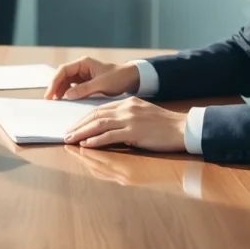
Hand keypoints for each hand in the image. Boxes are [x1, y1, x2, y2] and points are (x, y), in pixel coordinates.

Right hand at [45, 57, 140, 99]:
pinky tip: (65, 102)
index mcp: (83, 63)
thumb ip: (84, 89)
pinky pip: (72, 88)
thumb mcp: (102, 84)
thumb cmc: (118, 77)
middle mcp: (80, 68)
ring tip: (55, 102)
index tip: (50, 93)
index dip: (55, 81)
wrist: (131, 79)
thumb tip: (67, 96)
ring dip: (60, 91)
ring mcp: (82, 76)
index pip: (63, 70)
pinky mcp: (85, 83)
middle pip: (62, 76)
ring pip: (66, 83)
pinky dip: (67, 94)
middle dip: (55, 87)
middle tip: (49, 100)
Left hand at [64, 96, 186, 151]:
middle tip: (66, 134)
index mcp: (127, 103)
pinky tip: (86, 145)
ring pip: (99, 124)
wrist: (183, 128)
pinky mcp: (135, 131)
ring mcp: (130, 119)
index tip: (74, 126)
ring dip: (82, 133)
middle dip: (78, 125)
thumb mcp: (142, 113)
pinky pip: (110, 136)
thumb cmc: (164, 125)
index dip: (84, 118)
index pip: (99, 109)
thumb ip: (126, 116)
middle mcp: (126, 108)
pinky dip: (96, 140)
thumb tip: (109, 125)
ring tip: (71, 140)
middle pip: (95, 115)